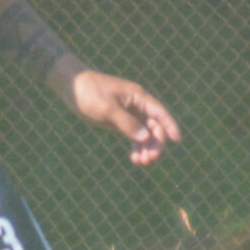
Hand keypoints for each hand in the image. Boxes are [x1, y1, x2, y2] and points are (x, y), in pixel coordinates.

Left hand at [65, 69, 182, 165]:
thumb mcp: (107, 108)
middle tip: (149, 159)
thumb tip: (145, 138)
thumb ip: (126, 123)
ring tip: (141, 163)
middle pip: (155, 127)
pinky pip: (134, 136)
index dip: (170, 126)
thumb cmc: (90, 92)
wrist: (72, 87)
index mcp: (138, 97)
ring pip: (145, 134)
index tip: (177, 140)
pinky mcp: (121, 122)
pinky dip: (136, 147)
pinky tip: (135, 159)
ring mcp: (130, 114)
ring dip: (146, 148)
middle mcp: (137, 106)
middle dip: (155, 143)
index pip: (159, 112)